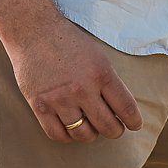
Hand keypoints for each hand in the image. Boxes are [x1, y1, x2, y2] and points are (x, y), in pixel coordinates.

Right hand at [0, 17, 143, 142]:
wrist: (33, 31)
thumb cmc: (68, 42)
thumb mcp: (97, 56)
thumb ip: (108, 81)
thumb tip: (120, 109)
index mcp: (101, 73)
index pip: (125, 107)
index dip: (133, 121)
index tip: (134, 125)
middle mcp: (82, 89)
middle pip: (107, 126)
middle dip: (115, 131)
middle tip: (114, 128)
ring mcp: (60, 99)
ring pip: (83, 135)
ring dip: (91, 135)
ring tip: (91, 128)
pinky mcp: (40, 106)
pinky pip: (58, 134)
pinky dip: (67, 137)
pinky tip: (70, 129)